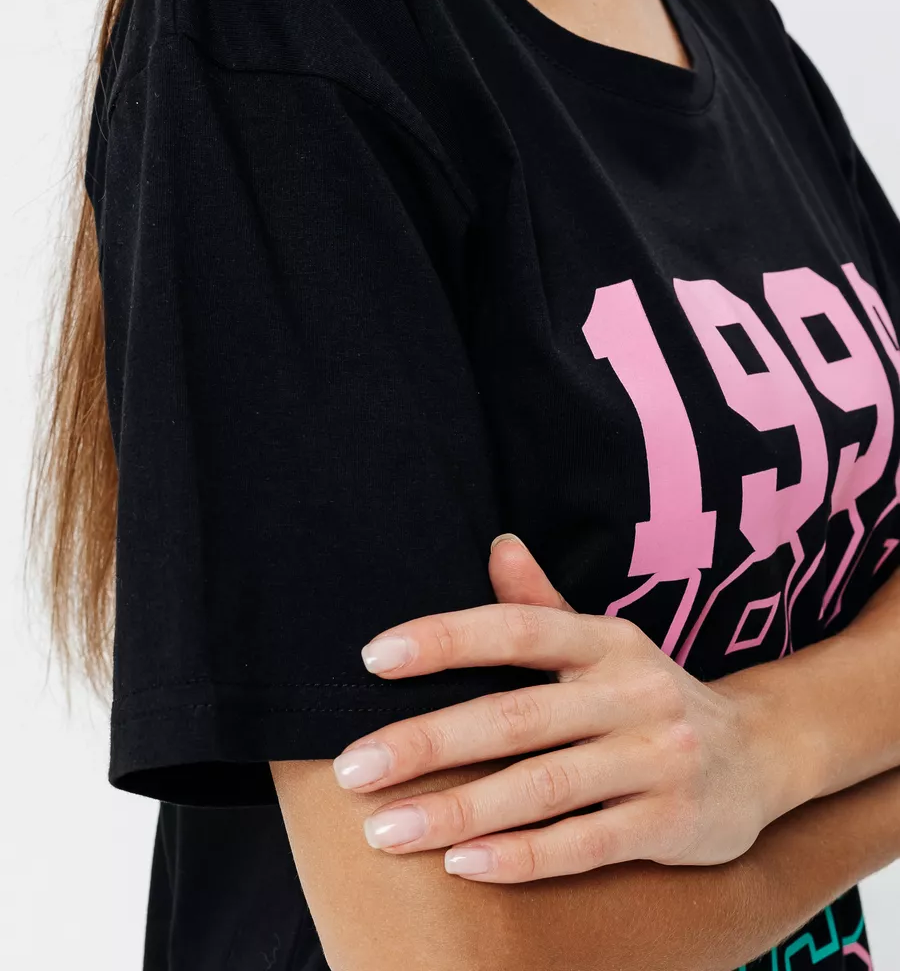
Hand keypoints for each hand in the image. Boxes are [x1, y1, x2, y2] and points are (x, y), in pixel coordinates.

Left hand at [331, 535, 797, 881]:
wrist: (764, 753)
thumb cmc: (653, 695)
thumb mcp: (606, 642)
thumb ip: (544, 603)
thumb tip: (496, 545)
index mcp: (606, 640)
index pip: (517, 629)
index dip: (445, 638)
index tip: (373, 657)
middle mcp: (631, 691)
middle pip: (515, 716)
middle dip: (427, 742)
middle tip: (354, 769)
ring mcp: (656, 757)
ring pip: (542, 786)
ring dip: (459, 811)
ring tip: (386, 830)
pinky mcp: (672, 822)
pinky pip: (585, 843)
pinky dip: (521, 856)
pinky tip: (464, 865)